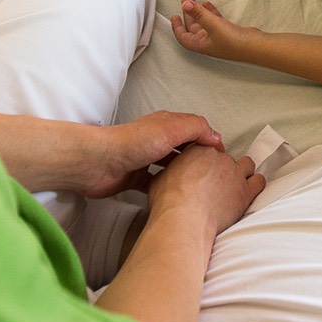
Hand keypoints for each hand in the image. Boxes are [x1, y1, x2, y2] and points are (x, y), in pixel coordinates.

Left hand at [68, 110, 226, 197]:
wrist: (98, 163)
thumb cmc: (132, 143)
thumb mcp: (172, 128)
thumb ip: (197, 128)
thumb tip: (216, 137)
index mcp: (167, 125)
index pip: (194, 130)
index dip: (209, 141)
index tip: (222, 158)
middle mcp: (157, 140)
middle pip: (183, 148)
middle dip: (198, 159)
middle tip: (212, 174)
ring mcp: (146, 159)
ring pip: (170, 166)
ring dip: (182, 174)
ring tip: (198, 187)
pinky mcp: (136, 178)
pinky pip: (155, 183)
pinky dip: (165, 188)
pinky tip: (175, 196)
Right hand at [146, 144, 265, 243]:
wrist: (184, 217)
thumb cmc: (169, 200)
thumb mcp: (161, 178)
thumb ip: (171, 171)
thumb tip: (169, 175)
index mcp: (198, 150)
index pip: (208, 148)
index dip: (206, 161)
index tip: (203, 170)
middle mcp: (219, 157)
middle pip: (226, 157)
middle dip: (222, 169)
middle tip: (215, 183)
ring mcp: (234, 173)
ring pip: (246, 165)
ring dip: (242, 172)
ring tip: (236, 183)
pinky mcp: (245, 191)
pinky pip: (258, 182)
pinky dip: (256, 184)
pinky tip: (252, 189)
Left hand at [170, 0, 259, 61]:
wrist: (253, 46)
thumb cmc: (234, 43)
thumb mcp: (212, 25)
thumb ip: (199, 13)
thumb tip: (186, 4)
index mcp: (200, 44)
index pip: (183, 37)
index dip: (177, 27)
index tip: (174, 16)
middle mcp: (207, 42)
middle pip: (193, 28)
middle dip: (188, 14)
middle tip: (185, 2)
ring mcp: (217, 37)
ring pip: (203, 23)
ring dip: (199, 12)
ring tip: (195, 1)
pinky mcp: (227, 32)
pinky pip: (214, 21)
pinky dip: (210, 13)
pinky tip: (209, 5)